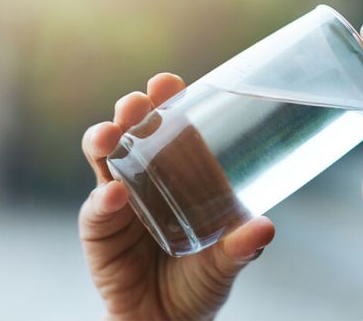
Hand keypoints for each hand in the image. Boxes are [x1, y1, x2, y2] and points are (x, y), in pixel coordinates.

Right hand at [79, 73, 274, 319]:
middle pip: (132, 131)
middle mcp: (145, 177)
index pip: (170, 125)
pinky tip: (113, 196)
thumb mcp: (227, 262)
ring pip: (103, 159)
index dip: (166, 100)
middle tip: (136, 104)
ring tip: (111, 136)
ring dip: (104, 141)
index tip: (168, 82)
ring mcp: (119, 201)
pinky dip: (102, 201)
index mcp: (180, 172)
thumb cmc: (201, 280)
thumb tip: (265, 227)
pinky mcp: (100, 231)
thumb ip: (242, 247)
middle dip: (130, 111)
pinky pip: (96, 211)